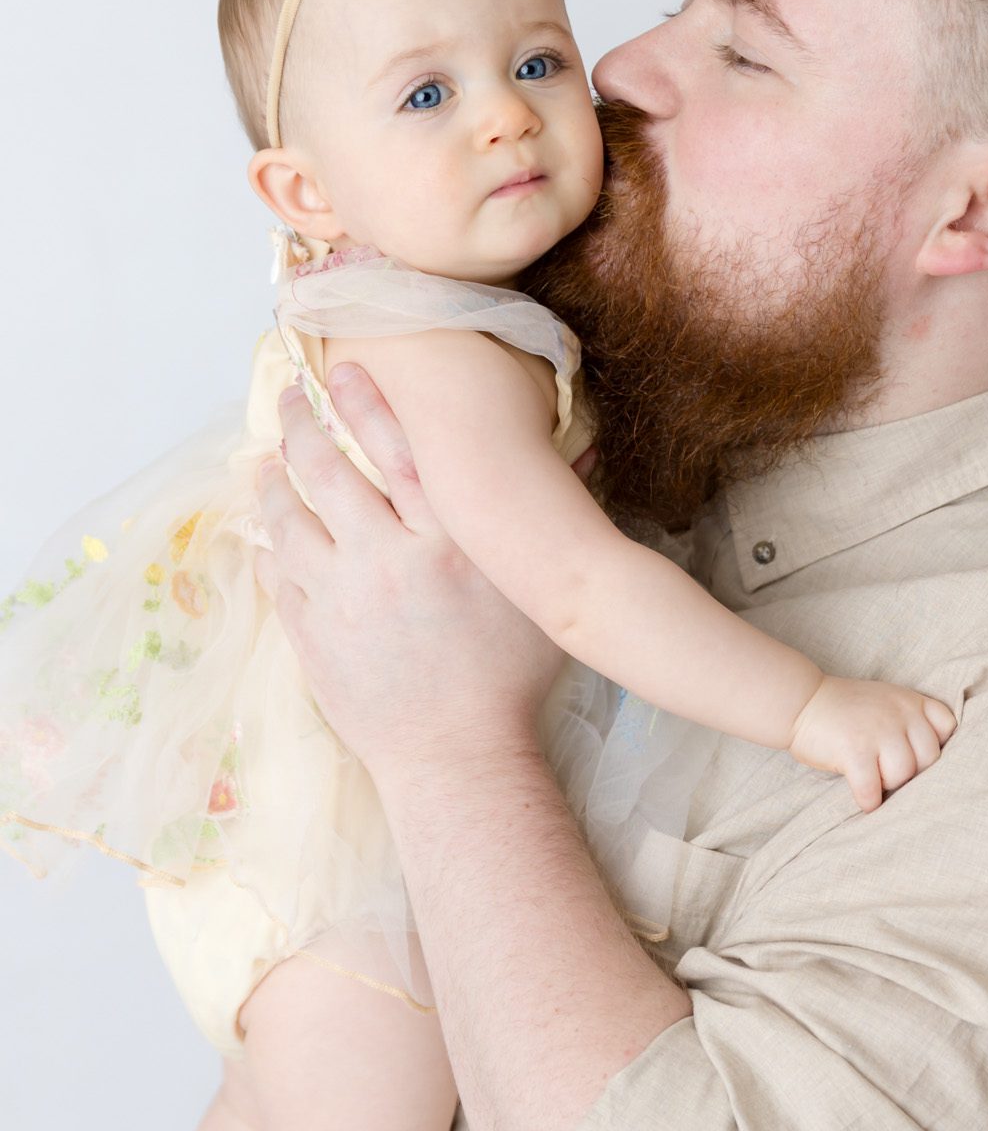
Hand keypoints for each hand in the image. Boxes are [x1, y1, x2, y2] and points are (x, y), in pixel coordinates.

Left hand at [252, 368, 596, 784]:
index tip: (343, 371)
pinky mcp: (309, 636)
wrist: (456, 760)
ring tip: (267, 459)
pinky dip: (265, 545)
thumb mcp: (540, 601)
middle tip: (291, 396)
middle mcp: (386, 560)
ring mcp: (338, 598)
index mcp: (446, 544)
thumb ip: (549, 526)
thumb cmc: (509, 682)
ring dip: (273, 480)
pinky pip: (274, 575)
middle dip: (300, 423)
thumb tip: (580, 460)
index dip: (366, 403)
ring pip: (288, 518)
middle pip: (328, 471)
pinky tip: (264, 529)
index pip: (398, 451)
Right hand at [787, 675, 957, 813]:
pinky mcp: (855, 751)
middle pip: (928, 759)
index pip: (947, 728)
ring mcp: (878, 731)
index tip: (915, 757)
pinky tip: (863, 800)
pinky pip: (872, 789)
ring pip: (903, 775)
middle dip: (911, 773)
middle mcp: (899, 714)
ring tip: (873, 782)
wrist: (801, 701)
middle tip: (889, 774)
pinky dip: (869, 801)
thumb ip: (910, 721)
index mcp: (910, 701)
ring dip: (887, 786)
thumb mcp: (886, 700)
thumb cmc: (845, 709)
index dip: (936, 748)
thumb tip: (930, 767)